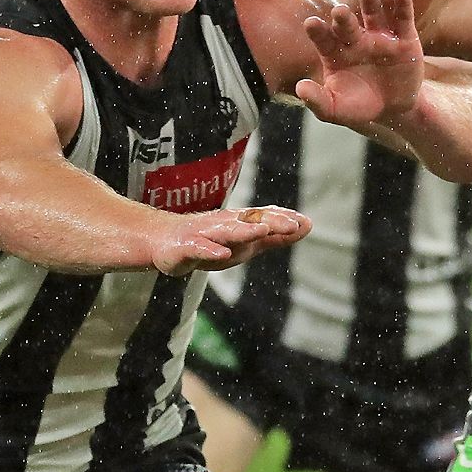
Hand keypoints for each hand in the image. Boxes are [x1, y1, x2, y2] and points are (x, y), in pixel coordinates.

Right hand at [152, 206, 310, 275]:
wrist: (164, 241)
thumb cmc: (211, 240)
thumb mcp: (248, 242)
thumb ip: (276, 236)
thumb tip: (307, 226)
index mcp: (240, 222)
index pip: (265, 218)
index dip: (284, 220)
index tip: (305, 223)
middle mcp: (225, 223)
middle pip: (251, 222)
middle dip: (272, 223)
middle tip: (293, 225)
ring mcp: (206, 234)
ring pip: (227, 232)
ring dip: (245, 231)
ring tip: (262, 231)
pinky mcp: (187, 247)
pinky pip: (200, 248)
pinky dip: (211, 250)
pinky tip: (223, 253)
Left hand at [296, 0, 424, 126]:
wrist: (395, 109)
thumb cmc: (360, 107)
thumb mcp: (337, 110)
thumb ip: (318, 101)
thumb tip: (300, 88)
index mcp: (335, 52)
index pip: (323, 39)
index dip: (317, 31)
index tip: (311, 23)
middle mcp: (355, 39)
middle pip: (347, 24)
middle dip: (343, 18)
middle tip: (339, 11)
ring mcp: (380, 36)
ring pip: (373, 14)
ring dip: (370, 2)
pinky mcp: (404, 37)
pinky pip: (402, 16)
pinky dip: (403, 2)